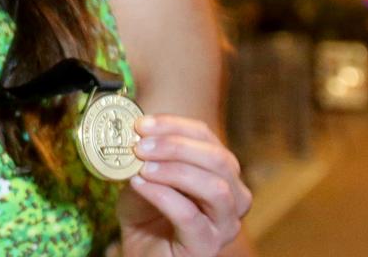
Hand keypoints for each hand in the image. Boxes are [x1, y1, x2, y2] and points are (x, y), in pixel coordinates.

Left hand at [116, 114, 251, 256]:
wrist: (140, 251)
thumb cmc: (146, 212)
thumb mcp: (143, 174)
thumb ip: (144, 155)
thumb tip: (135, 131)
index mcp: (220, 171)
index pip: (207, 137)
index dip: (174, 125)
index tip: (141, 123)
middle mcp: (233, 197)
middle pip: (219, 160)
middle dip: (176, 146)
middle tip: (140, 145)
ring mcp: (224, 224)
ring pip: (216, 188)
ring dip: (175, 171)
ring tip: (142, 168)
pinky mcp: (207, 246)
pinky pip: (191, 216)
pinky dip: (163, 196)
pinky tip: (140, 185)